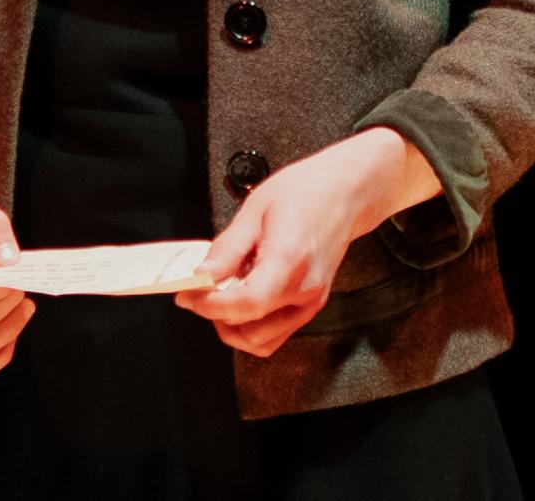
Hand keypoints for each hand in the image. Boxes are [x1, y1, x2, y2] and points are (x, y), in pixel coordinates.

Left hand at [174, 128, 437, 358]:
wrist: (346, 192)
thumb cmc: (306, 192)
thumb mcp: (255, 209)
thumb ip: (227, 248)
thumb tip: (200, 276)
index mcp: (289, 260)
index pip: (245, 304)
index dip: (209, 305)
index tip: (188, 294)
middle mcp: (304, 289)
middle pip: (249, 328)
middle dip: (215, 315)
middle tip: (198, 292)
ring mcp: (310, 301)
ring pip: (261, 342)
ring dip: (233, 327)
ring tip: (220, 297)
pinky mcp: (311, 304)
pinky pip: (276, 333)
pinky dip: (252, 326)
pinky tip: (242, 299)